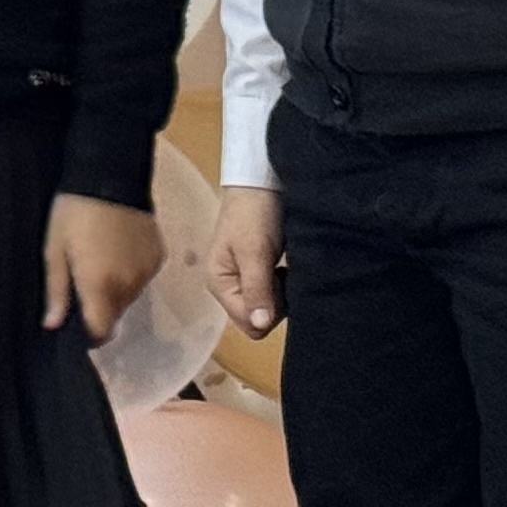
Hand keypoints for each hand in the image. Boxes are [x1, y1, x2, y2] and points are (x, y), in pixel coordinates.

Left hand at [45, 192, 164, 341]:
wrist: (109, 176)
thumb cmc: (72, 213)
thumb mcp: (55, 250)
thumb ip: (57, 291)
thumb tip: (53, 325)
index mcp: (101, 285)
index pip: (101, 331)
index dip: (89, 334)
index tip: (75, 324)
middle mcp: (129, 285)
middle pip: (115, 314)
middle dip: (99, 307)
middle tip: (81, 283)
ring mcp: (147, 271)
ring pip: (129, 297)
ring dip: (114, 290)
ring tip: (97, 262)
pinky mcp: (159, 257)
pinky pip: (141, 277)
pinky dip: (129, 272)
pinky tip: (116, 251)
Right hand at [210, 185, 285, 335]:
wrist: (261, 182)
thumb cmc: (254, 214)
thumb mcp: (254, 251)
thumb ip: (257, 288)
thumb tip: (261, 325)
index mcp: (219, 284)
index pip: (249, 323)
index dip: (270, 311)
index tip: (279, 283)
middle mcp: (230, 287)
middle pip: (259, 319)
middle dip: (277, 304)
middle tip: (282, 273)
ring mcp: (244, 281)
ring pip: (269, 309)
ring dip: (283, 293)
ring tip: (285, 268)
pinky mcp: (259, 273)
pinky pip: (275, 295)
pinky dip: (286, 286)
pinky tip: (287, 268)